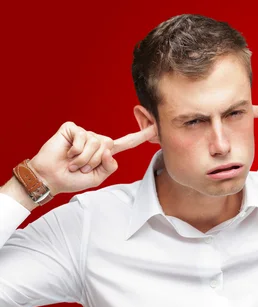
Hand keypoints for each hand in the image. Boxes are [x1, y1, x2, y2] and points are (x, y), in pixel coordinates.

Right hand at [28, 122, 157, 194]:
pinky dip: (75, 151)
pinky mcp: (72, 129)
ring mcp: (84, 133)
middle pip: (108, 145)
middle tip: (81, 168)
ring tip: (73, 163)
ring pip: (95, 143)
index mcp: (105, 152)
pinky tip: (67, 154)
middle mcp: (96, 140)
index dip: (141, 136)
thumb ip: (109, 166)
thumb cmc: (73, 179)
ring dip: (84, 158)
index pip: (126, 142)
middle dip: (94, 161)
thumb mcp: (98, 177)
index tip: (155, 127)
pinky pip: (82, 138)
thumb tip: (108, 150)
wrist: (51, 179)